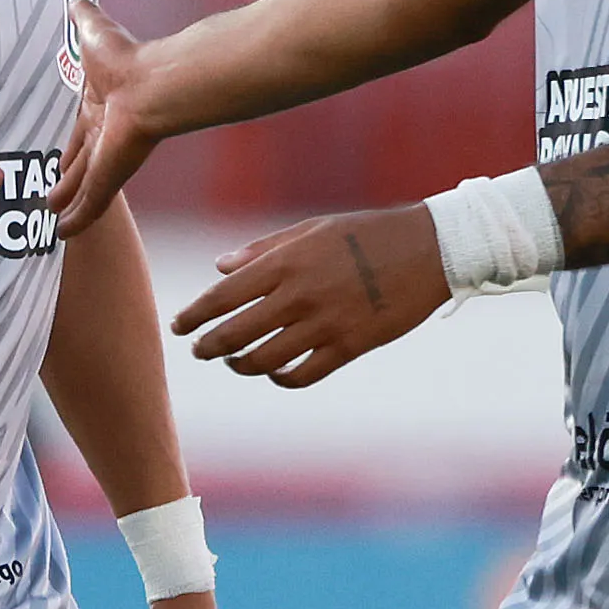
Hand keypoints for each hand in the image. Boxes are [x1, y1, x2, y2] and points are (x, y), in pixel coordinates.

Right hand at [52, 0, 166, 233]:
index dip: (69, 150)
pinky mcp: (110, 175)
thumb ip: (83, 15)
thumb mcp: (93, 30)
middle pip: (80, 166)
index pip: (80, 135)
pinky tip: (64, 236)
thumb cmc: (125, 58)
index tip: (58, 163)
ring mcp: (108, 159)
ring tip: (53, 225)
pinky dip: (78, 219)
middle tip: (49, 201)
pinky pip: (91, 203)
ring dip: (70, 206)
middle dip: (66, 183)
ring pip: (84, 190)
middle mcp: (104, 136)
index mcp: (98, 108)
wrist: (151, 83)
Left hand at [173, 205, 448, 387]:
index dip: (194, 314)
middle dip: (208, 346)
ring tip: (232, 361)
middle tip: (198, 350)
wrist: (429, 249)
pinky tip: (273, 372)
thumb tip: (220, 267)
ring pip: (263, 361)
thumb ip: (263, 250)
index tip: (179, 325)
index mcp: (286, 262)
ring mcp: (324, 324)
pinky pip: (302, 375)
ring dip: (240, 365)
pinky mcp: (349, 346)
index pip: (223, 296)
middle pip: (234, 334)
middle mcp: (299, 295)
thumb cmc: (367, 233)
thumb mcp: (312, 230)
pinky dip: (280, 379)